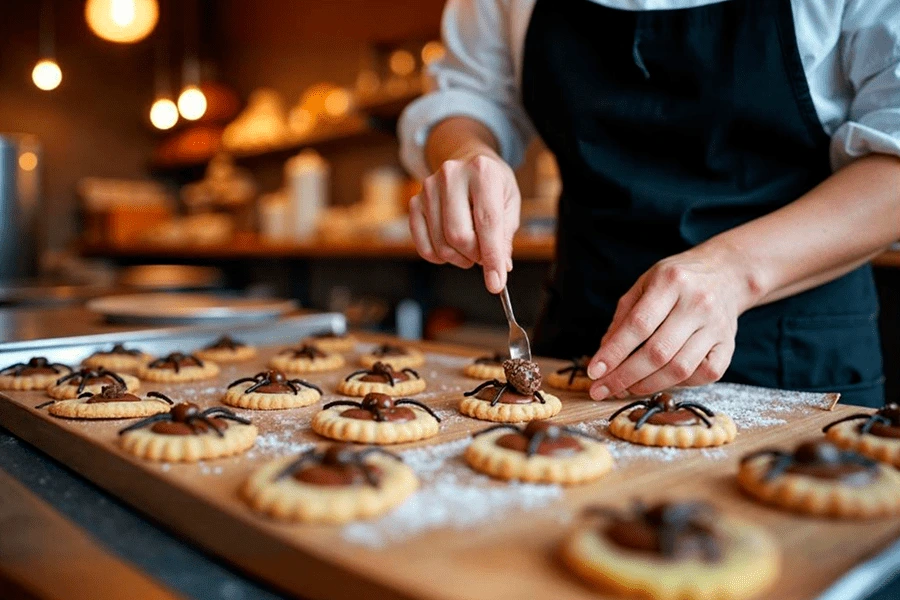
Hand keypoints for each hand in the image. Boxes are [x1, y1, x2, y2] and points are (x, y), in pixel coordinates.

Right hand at [408, 151, 520, 293]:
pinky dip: (439, 256)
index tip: (496, 283)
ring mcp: (428, 188)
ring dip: (459, 258)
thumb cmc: (492, 184)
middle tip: (483, 256)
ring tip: (470, 249)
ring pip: (441, 244)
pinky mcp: (415, 202)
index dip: (492, 257)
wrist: (468, 159)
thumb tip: (500, 268)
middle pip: (459, 236)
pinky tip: (451, 250)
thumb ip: (505, 236)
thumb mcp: (509, 203)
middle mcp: (451, 176)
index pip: (487, 223)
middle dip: (475, 256)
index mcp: (482, 172)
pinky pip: (423, 245)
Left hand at [587, 246, 757, 399]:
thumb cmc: (676, 282)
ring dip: (647, 385)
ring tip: (625, 389)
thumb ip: (622, 319)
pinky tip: (661, 380)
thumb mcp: (644, 285)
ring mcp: (717, 326)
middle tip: (601, 389)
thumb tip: (604, 358)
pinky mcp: (729, 345)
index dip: (614, 352)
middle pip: (658, 352)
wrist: (726, 274)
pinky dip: (679, 384)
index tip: (594, 372)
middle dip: (624, 376)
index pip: (639, 324)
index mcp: (671, 282)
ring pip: (680, 369)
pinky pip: (703, 375)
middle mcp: (698, 303)